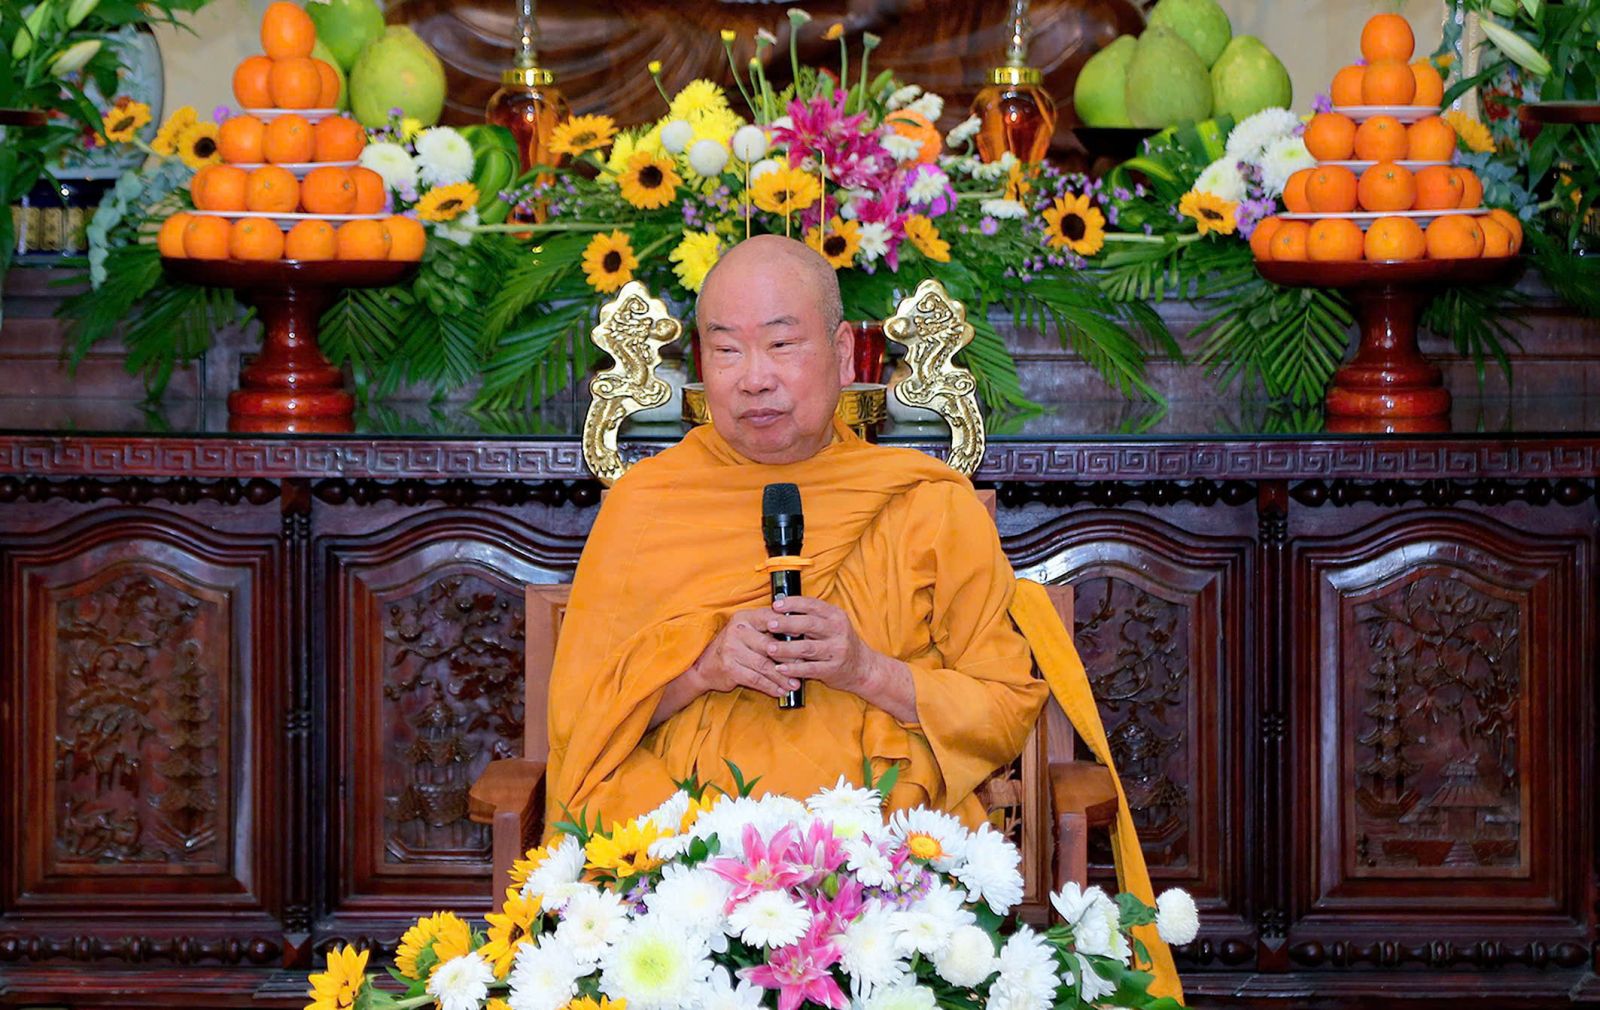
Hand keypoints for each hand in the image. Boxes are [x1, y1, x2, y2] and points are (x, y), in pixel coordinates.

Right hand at [687, 608, 802, 699]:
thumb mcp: (748, 632)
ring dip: (782, 677)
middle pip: (770, 645)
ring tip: (795, 685)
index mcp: (745, 618)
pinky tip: (780, 691)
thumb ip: (768, 629)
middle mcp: (737, 630)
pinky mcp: (730, 668)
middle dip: (790, 659)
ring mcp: (732, 649)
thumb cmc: (734, 647)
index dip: (790, 628)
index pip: (771, 619)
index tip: (807, 638)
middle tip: (806, 668)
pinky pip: (755, 679)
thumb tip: (800, 632)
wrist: (705, 666)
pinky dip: (770, 687)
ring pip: (765, 665)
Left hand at [764, 596, 917, 721]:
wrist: (863, 667)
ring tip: (769, 648)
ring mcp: (836, 650)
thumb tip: (780, 608)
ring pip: (807, 648)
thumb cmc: (839, 642)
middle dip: (787, 623)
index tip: (775, 605)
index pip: (812, 605)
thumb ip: (812, 617)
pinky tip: (780, 668)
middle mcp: (838, 631)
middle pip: (809, 624)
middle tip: (769, 624)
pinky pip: (810, 669)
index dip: (793, 604)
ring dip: (786, 648)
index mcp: (836, 616)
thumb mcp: (832, 624)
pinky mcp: (833, 669)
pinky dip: (794, 669)